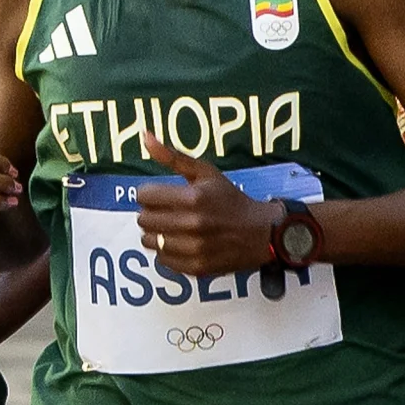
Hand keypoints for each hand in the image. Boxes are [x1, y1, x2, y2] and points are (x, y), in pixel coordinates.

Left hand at [131, 138, 278, 276]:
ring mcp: (193, 249)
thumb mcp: (206, 173)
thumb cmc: (230, 199)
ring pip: (149, 241)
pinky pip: (162, 260)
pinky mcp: (195, 267)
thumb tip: (145, 136)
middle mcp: (192, 224)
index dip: (150, 194)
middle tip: (168, 212)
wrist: (260, 233)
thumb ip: (173, 157)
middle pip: (143, 219)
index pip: (144, 196)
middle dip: (152, 213)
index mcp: (193, 198)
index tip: (161, 196)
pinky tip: (181, 243)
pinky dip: (167, 251)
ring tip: (173, 228)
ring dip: (157, 233)